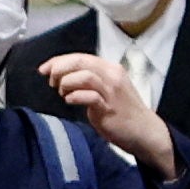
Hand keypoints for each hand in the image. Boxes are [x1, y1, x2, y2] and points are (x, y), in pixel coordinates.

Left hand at [45, 52, 178, 177]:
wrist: (145, 131)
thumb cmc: (123, 111)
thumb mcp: (108, 88)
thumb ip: (90, 80)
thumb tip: (63, 77)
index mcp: (110, 69)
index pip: (81, 57)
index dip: (59, 61)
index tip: (44, 69)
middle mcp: (112, 76)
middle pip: (81, 62)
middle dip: (60, 68)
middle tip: (50, 80)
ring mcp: (112, 92)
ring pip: (84, 76)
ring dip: (67, 82)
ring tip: (62, 92)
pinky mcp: (109, 108)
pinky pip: (90, 96)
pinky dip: (75, 96)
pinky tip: (69, 100)